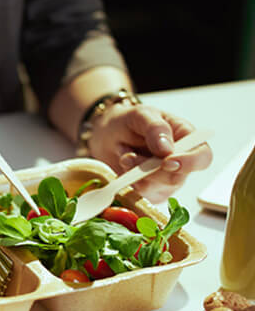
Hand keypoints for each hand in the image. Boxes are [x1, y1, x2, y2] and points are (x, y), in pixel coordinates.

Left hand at [88, 103, 212, 202]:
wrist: (108, 135)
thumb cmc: (129, 122)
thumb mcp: (140, 115)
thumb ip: (155, 128)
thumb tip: (167, 150)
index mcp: (186, 138)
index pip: (202, 157)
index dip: (190, 163)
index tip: (167, 162)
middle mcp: (181, 162)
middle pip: (176, 178)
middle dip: (149, 170)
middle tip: (128, 157)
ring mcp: (165, 180)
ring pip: (155, 188)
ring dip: (135, 175)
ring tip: (124, 156)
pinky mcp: (150, 192)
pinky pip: (141, 195)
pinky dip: (129, 182)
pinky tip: (124, 168)